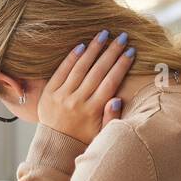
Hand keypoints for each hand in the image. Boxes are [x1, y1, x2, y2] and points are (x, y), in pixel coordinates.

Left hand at [38, 29, 135, 144]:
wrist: (55, 146)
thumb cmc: (82, 138)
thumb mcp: (101, 134)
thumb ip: (111, 118)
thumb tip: (116, 99)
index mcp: (92, 110)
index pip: (110, 82)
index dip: (122, 65)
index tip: (131, 51)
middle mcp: (77, 101)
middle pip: (98, 71)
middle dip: (112, 51)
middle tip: (122, 36)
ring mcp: (62, 96)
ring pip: (80, 67)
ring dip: (93, 48)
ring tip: (104, 34)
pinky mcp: (49, 93)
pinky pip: (62, 71)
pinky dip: (72, 57)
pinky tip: (82, 45)